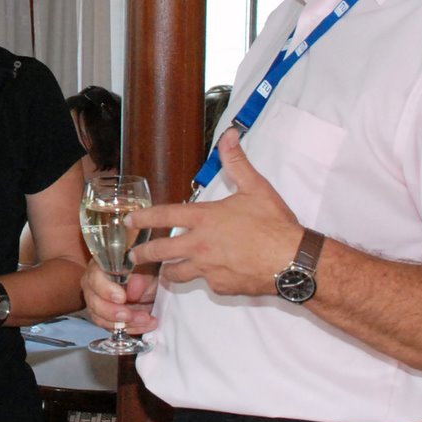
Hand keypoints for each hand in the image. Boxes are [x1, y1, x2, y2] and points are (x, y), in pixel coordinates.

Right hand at [82, 259, 159, 335]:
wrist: (153, 282)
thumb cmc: (148, 270)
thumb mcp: (149, 270)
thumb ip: (140, 279)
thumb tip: (133, 291)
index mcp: (101, 266)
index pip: (94, 278)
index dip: (105, 290)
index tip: (121, 298)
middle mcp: (94, 284)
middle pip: (93, 301)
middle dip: (112, 312)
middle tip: (129, 315)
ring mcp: (98, 301)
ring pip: (100, 318)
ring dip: (124, 323)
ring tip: (146, 319)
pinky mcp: (106, 316)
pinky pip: (112, 327)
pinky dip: (130, 328)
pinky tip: (146, 324)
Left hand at [126, 129, 303, 296]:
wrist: (293, 261)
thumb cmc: (274, 224)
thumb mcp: (256, 187)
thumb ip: (237, 162)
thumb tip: (229, 135)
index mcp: (204, 218)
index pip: (163, 216)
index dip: (141, 218)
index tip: (128, 221)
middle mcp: (199, 245)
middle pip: (159, 252)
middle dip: (142, 254)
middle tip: (133, 256)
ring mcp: (207, 268)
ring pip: (176, 274)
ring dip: (169, 271)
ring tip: (165, 270)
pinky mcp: (220, 287)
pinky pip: (205, 283)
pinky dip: (205, 279)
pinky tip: (212, 275)